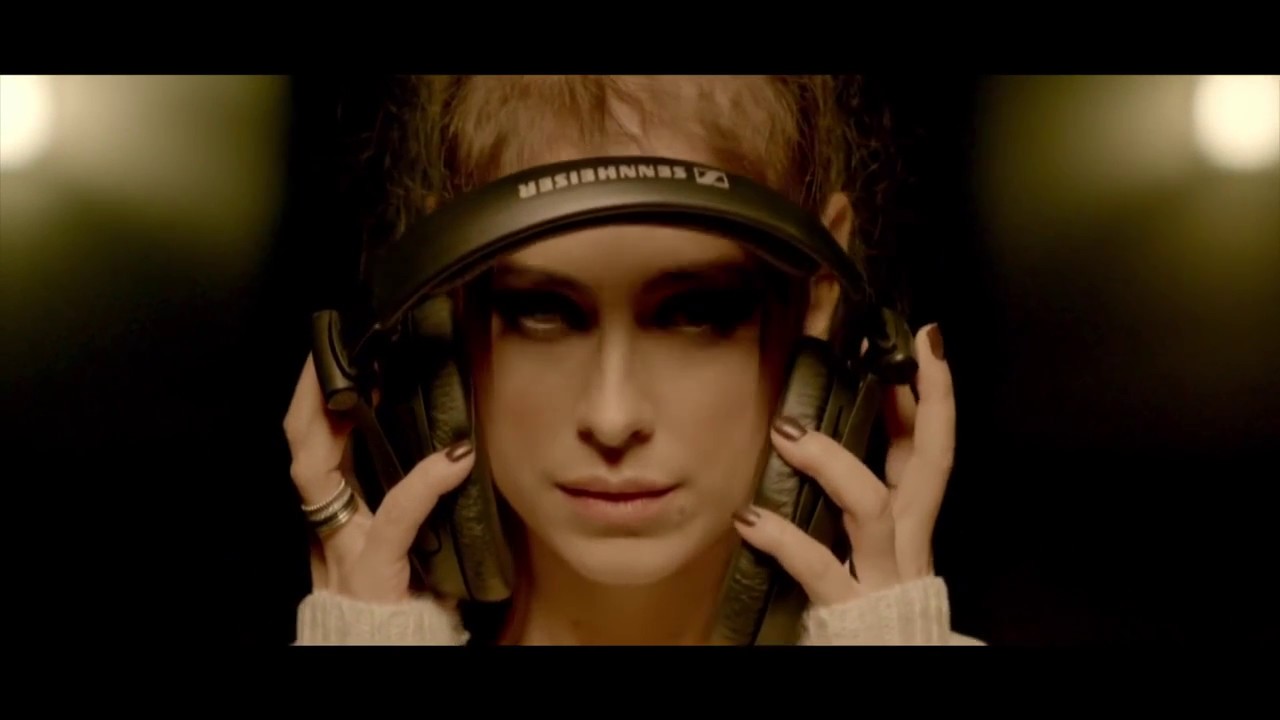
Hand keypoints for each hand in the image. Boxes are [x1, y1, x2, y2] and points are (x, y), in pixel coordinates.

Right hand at [282, 353, 474, 603]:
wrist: (393, 649)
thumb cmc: (404, 594)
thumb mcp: (403, 536)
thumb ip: (411, 495)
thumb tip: (449, 444)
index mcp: (337, 514)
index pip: (313, 446)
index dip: (315, 400)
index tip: (332, 355)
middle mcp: (330, 526)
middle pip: (302, 449)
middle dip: (307, 396)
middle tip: (326, 347)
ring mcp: (344, 546)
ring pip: (319, 473)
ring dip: (330, 419)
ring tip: (360, 372)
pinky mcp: (373, 570)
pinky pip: (395, 518)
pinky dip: (424, 485)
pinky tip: (453, 458)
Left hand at [733, 324, 953, 605]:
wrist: (886, 659)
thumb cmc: (868, 599)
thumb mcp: (874, 538)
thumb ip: (864, 488)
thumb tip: (826, 429)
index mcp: (911, 520)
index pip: (930, 445)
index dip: (933, 391)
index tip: (925, 338)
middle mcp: (907, 540)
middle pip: (932, 462)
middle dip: (929, 402)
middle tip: (908, 349)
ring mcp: (883, 572)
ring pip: (874, 507)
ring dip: (832, 463)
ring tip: (787, 434)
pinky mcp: (850, 605)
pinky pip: (821, 567)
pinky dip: (785, 540)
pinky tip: (749, 519)